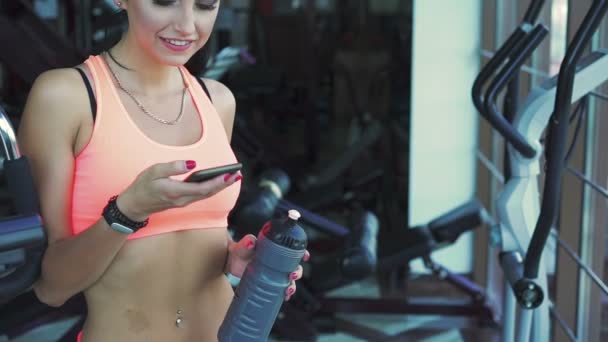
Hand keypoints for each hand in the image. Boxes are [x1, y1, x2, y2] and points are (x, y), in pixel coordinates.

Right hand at [117, 160, 241, 220]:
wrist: (134, 205)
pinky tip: (219, 182)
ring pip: (206, 195)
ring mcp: (184, 202)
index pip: (201, 188)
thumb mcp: (153, 171)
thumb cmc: (143, 186)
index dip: (217, 182)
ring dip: (220, 187)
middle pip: (208, 193)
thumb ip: (173, 167)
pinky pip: (202, 195)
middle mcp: (182, 199)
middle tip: (238, 174)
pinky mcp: (183, 201)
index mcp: (175, 191)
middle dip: (224, 184)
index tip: (229, 175)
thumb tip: (192, 163)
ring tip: (233, 177)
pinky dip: (213, 188)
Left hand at [225, 234, 310, 300]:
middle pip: (295, 267)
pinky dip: (285, 294)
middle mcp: (278, 262)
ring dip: (292, 286)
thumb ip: (246, 242)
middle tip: (292, 275)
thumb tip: (251, 241)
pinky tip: (284, 298)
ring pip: (290, 280)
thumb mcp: (243, 246)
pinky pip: (281, 290)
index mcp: (276, 250)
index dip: (302, 253)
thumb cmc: (240, 251)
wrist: (231, 263)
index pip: (294, 250)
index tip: (304, 257)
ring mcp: (275, 274)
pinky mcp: (270, 283)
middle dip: (298, 272)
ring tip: (287, 290)